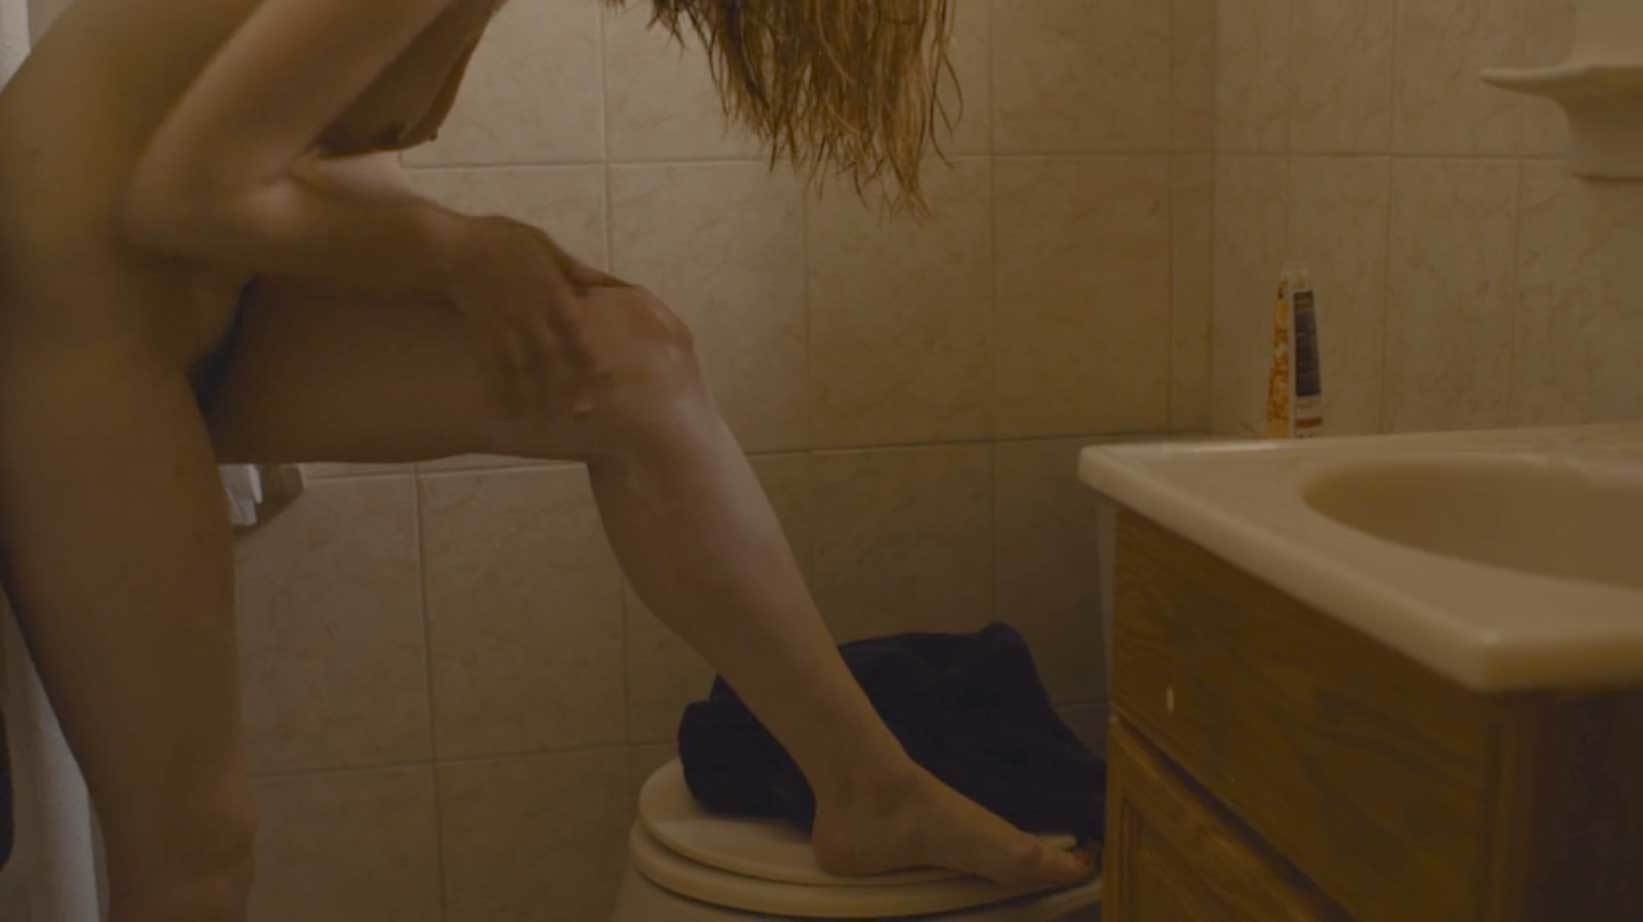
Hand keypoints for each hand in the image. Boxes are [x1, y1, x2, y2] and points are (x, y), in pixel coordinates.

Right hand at [447, 215, 619, 415]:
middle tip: (581, 412)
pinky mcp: (481, 333)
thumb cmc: (501, 241)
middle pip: (552, 356)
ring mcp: (504, 326)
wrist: (452, 246)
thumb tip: (608, 282)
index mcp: (550, 291)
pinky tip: (507, 410)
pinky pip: (492, 367)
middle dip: (567, 385)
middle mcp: (530, 313)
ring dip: (534, 395)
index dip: (589, 354)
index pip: (576, 330)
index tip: (604, 377)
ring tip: (543, 419)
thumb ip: (574, 270)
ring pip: (523, 367)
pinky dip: (500, 390)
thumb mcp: (543, 245)